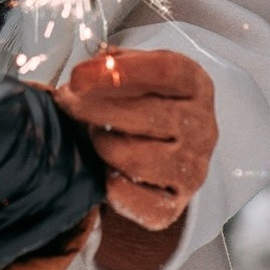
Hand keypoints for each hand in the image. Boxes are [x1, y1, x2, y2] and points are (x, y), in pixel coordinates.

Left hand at [56, 49, 217, 231]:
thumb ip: (116, 64)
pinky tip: (104, 168)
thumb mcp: (139, 74)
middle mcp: (202, 127)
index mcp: (196, 85)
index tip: (79, 75)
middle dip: (94, 107)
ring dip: (102, 144)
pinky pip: (129, 196)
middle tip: (67, 101)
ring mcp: (192, 169)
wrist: (170, 155)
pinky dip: (109, 183)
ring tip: (94, 134)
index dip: (119, 72)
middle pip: (146, 114)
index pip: (165, 71)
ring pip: (133, 157)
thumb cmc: (148, 105)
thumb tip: (90, 66)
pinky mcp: (175, 205)